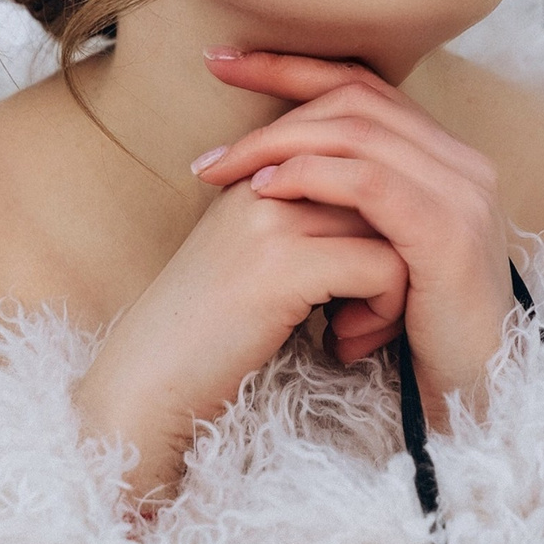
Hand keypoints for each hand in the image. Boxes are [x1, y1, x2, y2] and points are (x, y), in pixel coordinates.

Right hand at [74, 167, 407, 503]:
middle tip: (370, 311)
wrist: (146, 385)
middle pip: (384, 189)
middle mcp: (264, 179)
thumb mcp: (255, 260)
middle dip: (397, 249)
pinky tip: (342, 345)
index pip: (360, 158)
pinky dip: (383, 311)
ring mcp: (272, 219)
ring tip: (357, 330)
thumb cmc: (205, 337)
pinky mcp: (284, 265)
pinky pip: (383, 267)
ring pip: (394, 225)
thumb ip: (307, 224)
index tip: (365, 277)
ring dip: (395, 287)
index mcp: (256, 169)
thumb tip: (389, 219)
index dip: (383, 219)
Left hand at [196, 51, 514, 417]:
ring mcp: (463, 195)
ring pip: (359, 134)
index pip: (365, 86)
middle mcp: (463, 164)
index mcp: (445, 159)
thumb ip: (347, 203)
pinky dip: (312, 178)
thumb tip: (269, 164)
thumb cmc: (414, 333)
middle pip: (357, 100)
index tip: (222, 64)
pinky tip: (266, 190)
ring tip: (224, 171)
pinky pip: (369, 183)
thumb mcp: (376, 252)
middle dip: (272, 104)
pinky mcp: (448, 233)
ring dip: (278, 144)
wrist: (471, 397)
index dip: (291, 66)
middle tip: (210, 140)